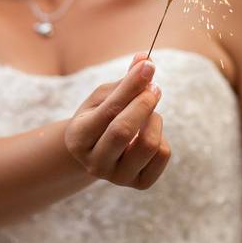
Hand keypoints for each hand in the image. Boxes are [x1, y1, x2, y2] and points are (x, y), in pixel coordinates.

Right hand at [65, 53, 170, 189]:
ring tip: (148, 113)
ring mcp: (117, 177)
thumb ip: (124, 81)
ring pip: (149, 144)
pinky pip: (163, 155)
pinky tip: (149, 133)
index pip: (109, 110)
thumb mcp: (104, 97)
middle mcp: (95, 163)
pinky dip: (162, 137)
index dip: (131, 86)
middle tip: (154, 87)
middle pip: (125, 130)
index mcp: (79, 138)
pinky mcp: (139, 184)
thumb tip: (145, 59)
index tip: (148, 67)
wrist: (96, 153)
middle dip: (144, 102)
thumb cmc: (99, 117)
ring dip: (155, 119)